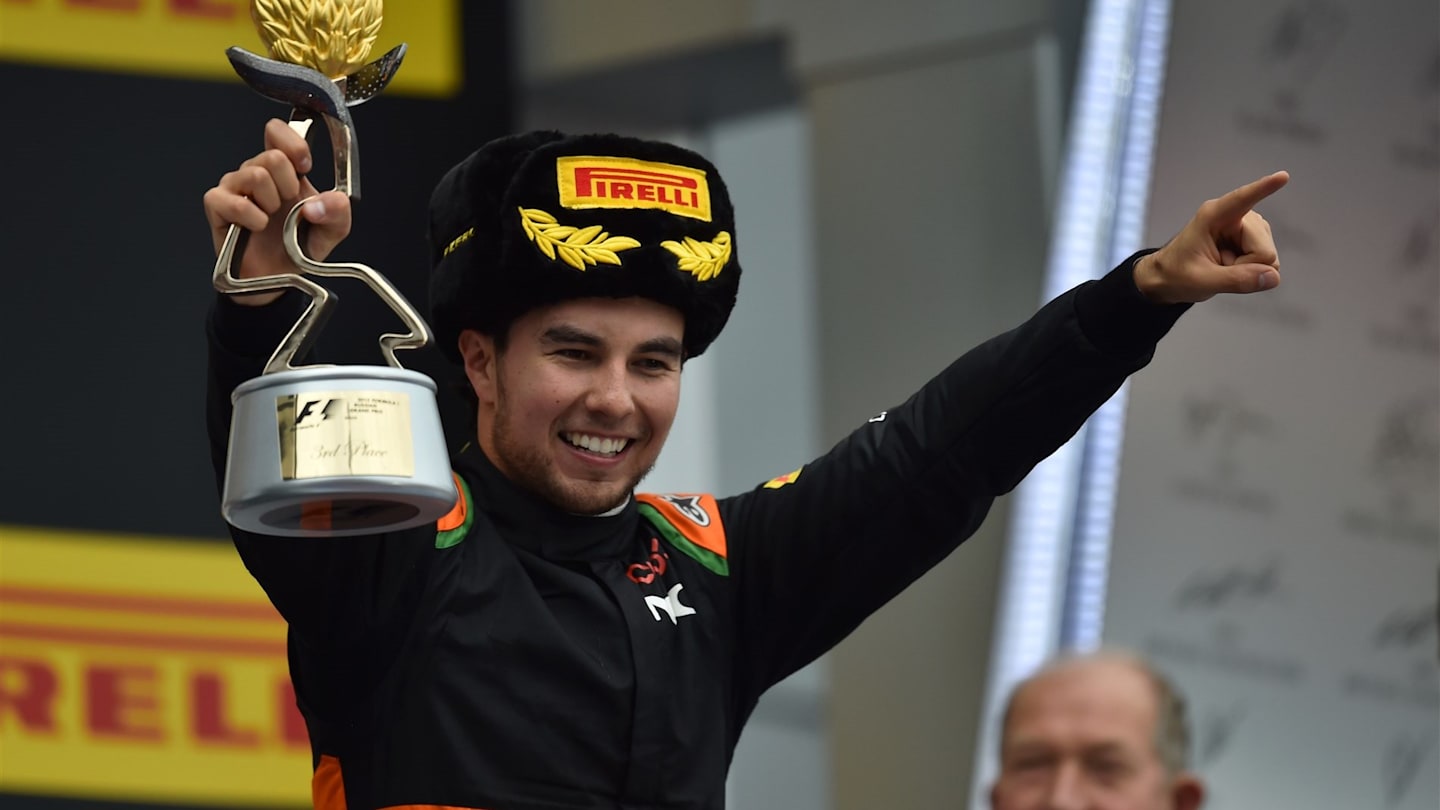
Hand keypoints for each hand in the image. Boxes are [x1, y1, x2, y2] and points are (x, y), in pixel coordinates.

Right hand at [202, 118, 352, 305]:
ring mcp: (234, 187)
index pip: (277, 132)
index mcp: (284, 170)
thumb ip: (338, 211)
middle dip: (288, 185)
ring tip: (271, 218)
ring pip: (254, 174)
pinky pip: (230, 200)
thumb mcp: (333, 229)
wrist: (277, 277)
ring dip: (270, 202)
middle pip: (272, 156)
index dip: (293, 144)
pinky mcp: (217, 206)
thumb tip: (318, 203)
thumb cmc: (298, 246)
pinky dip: (250, 216)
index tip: (304, 167)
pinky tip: (256, 226)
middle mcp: (257, 172)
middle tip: (287, 205)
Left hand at [1135, 171, 1288, 303]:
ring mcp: (1247, 228)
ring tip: (1223, 266)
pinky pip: (1267, 261)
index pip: (1243, 199)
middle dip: (1247, 265)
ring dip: (1248, 268)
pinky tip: (1231, 266)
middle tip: (1220, 266)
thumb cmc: (1177, 273)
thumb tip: (1272, 277)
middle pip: (1264, 248)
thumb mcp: (1202, 281)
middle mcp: (1235, 216)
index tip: (1282, 176)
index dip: (1264, 189)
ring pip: (1268, 255)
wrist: (1168, 279)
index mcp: (1214, 216)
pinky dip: (1251, 269)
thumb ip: (1236, 280)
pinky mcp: (1252, 239)